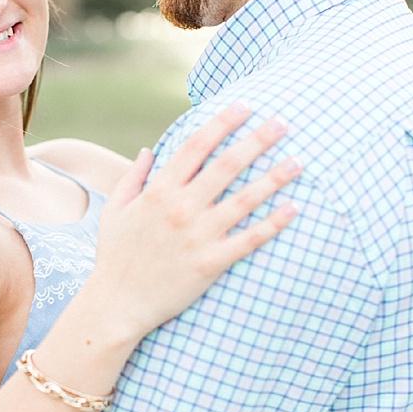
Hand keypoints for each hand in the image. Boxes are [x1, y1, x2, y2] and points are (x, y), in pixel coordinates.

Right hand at [88, 103, 299, 342]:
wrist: (117, 305)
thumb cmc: (115, 257)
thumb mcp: (114, 212)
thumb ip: (133, 178)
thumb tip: (148, 150)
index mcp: (159, 191)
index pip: (196, 146)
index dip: (222, 123)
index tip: (244, 106)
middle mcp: (181, 208)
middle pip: (227, 165)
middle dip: (257, 140)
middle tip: (283, 122)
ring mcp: (198, 236)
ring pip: (245, 199)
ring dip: (274, 178)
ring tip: (299, 162)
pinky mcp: (211, 263)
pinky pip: (249, 239)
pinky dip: (274, 223)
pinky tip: (294, 208)